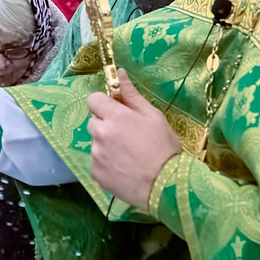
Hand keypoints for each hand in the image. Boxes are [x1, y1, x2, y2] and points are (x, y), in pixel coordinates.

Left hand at [87, 75, 177, 211]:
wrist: (165, 186)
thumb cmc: (164, 147)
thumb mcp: (153, 116)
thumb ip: (132, 95)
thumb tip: (119, 73)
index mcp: (115, 116)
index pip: (93, 100)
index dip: (104, 104)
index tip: (117, 112)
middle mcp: (101, 134)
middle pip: (93, 122)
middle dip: (106, 125)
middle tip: (126, 136)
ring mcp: (97, 155)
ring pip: (96, 143)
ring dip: (106, 145)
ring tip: (128, 156)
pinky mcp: (96, 174)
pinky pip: (97, 163)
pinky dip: (106, 164)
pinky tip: (124, 169)